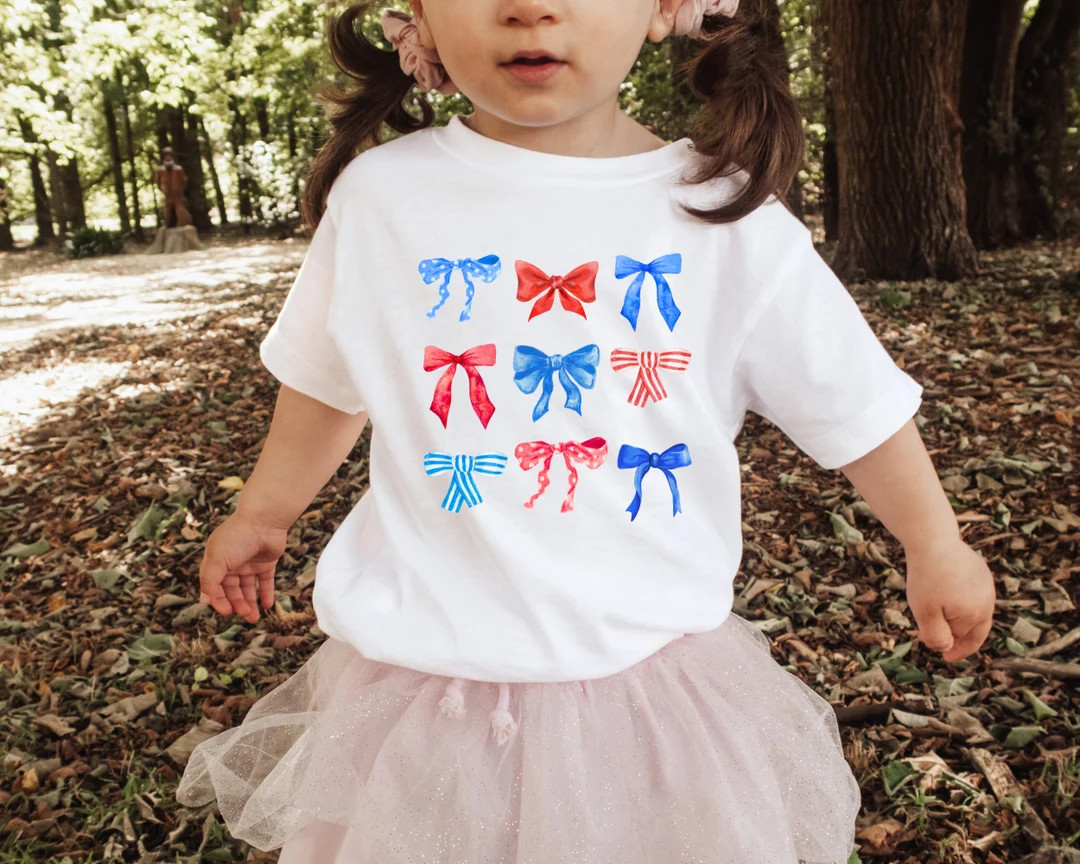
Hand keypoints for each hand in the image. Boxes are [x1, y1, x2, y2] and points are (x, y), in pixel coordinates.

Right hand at [198, 511, 288, 623]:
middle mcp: (231, 563)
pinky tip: (267, 605)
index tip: (227, 611)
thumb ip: (209, 581)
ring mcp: (249, 563)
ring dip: (250, 603)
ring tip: (254, 618)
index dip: (219, 601)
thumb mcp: (216, 559)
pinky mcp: (266, 563)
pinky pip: (265, 582)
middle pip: (232, 590)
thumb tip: (205, 601)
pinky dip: (266, 594)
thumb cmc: (237, 537)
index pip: (214, 587)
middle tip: (245, 615)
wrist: (264, 521)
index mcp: (215, 561)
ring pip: (248, 589)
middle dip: (237, 604)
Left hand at [904, 537, 995, 661]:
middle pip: (973, 627)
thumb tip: (946, 648)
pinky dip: (958, 600)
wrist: (932, 540)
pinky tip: (941, 595)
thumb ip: (936, 636)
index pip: (967, 641)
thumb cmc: (927, 579)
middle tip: (930, 636)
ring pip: (972, 610)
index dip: (955, 651)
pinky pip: (971, 593)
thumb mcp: (925, 613)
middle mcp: (988, 600)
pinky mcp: (980, 570)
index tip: (944, 657)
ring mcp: (986, 584)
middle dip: (953, 635)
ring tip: (932, 614)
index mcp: (977, 615)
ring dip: (954, 617)